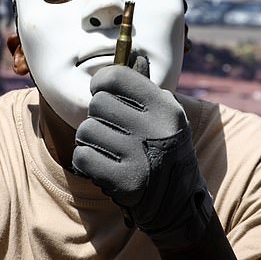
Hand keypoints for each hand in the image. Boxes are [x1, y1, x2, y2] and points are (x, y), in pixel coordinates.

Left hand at [72, 60, 212, 249]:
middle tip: (109, 130)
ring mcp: (141, 155)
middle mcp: (156, 128)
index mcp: (165, 106)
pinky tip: (101, 166)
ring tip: (106, 150)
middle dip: (96, 118)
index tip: (102, 94)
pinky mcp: (126, 181)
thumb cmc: (163, 150)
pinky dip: (85, 161)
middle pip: (96, 105)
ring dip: (89, 141)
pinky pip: (82, 157)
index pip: (115, 77)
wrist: (178, 202)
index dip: (100, 84)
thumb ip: (142, 90)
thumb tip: (123, 57)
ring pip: (85, 131)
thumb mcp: (165, 116)